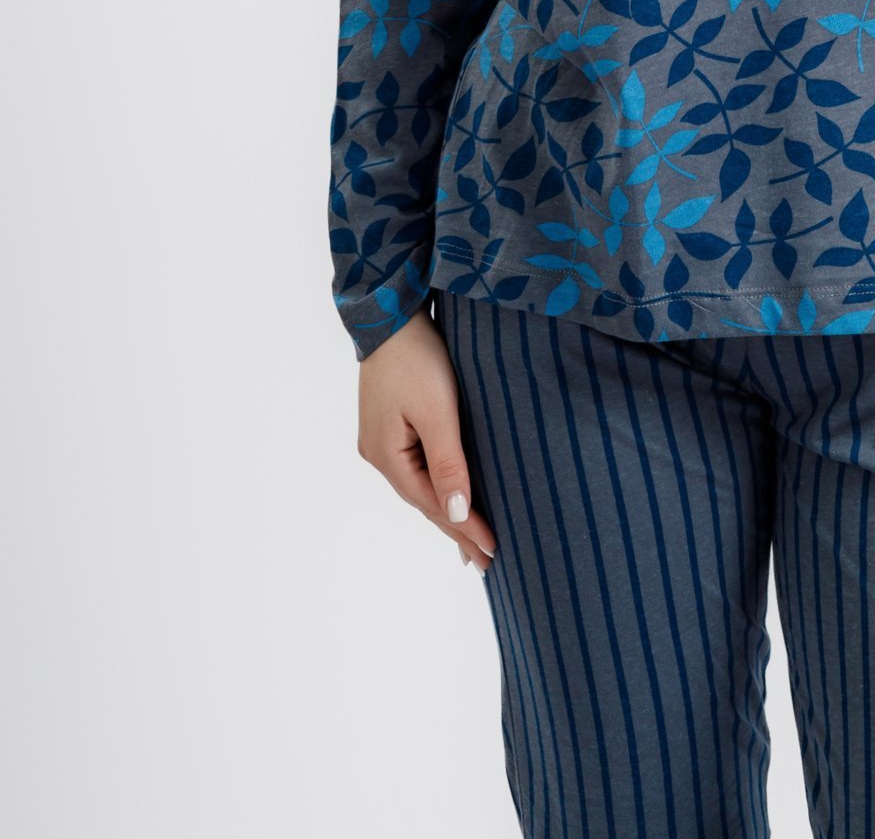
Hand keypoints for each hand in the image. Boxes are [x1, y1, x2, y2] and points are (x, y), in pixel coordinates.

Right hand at [357, 309, 497, 572]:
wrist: (392, 312)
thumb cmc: (418, 357)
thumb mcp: (437, 411)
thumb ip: (448, 462)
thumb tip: (455, 512)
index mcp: (387, 456)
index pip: (434, 504)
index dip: (465, 528)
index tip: (495, 553)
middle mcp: (379, 454)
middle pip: (425, 501)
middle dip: (456, 529)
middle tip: (488, 563)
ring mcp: (383, 439)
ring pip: (422, 485)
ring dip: (448, 510)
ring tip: (472, 542)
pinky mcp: (392, 423)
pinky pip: (421, 466)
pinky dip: (440, 485)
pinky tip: (450, 495)